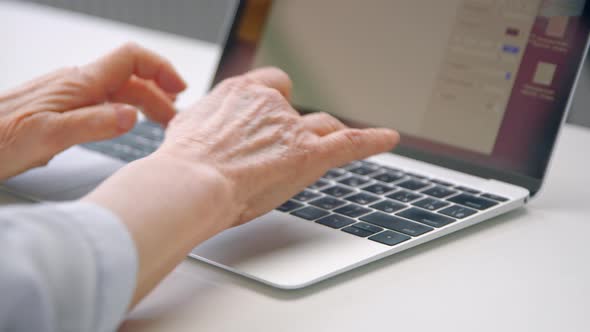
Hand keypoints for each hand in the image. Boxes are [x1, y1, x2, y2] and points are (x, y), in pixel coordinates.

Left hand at [0, 43, 185, 179]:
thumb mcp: (49, 137)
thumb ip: (93, 124)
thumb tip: (131, 116)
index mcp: (79, 84)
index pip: (130, 58)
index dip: (160, 68)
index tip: (179, 89)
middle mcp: (76, 84)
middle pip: (130, 78)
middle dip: (159, 93)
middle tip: (174, 119)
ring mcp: (69, 95)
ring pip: (117, 90)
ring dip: (144, 103)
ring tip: (160, 123)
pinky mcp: (62, 108)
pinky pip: (103, 102)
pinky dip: (125, 111)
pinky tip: (126, 126)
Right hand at [85, 67, 398, 306]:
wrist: (189, 182)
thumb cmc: (181, 164)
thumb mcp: (187, 129)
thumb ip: (206, 123)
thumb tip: (199, 128)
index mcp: (239, 92)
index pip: (271, 87)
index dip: (274, 105)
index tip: (273, 116)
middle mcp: (269, 104)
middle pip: (296, 108)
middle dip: (292, 125)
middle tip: (279, 148)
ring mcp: (290, 127)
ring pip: (320, 124)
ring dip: (320, 137)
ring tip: (316, 153)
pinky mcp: (308, 153)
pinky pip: (349, 142)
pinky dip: (371, 140)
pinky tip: (388, 138)